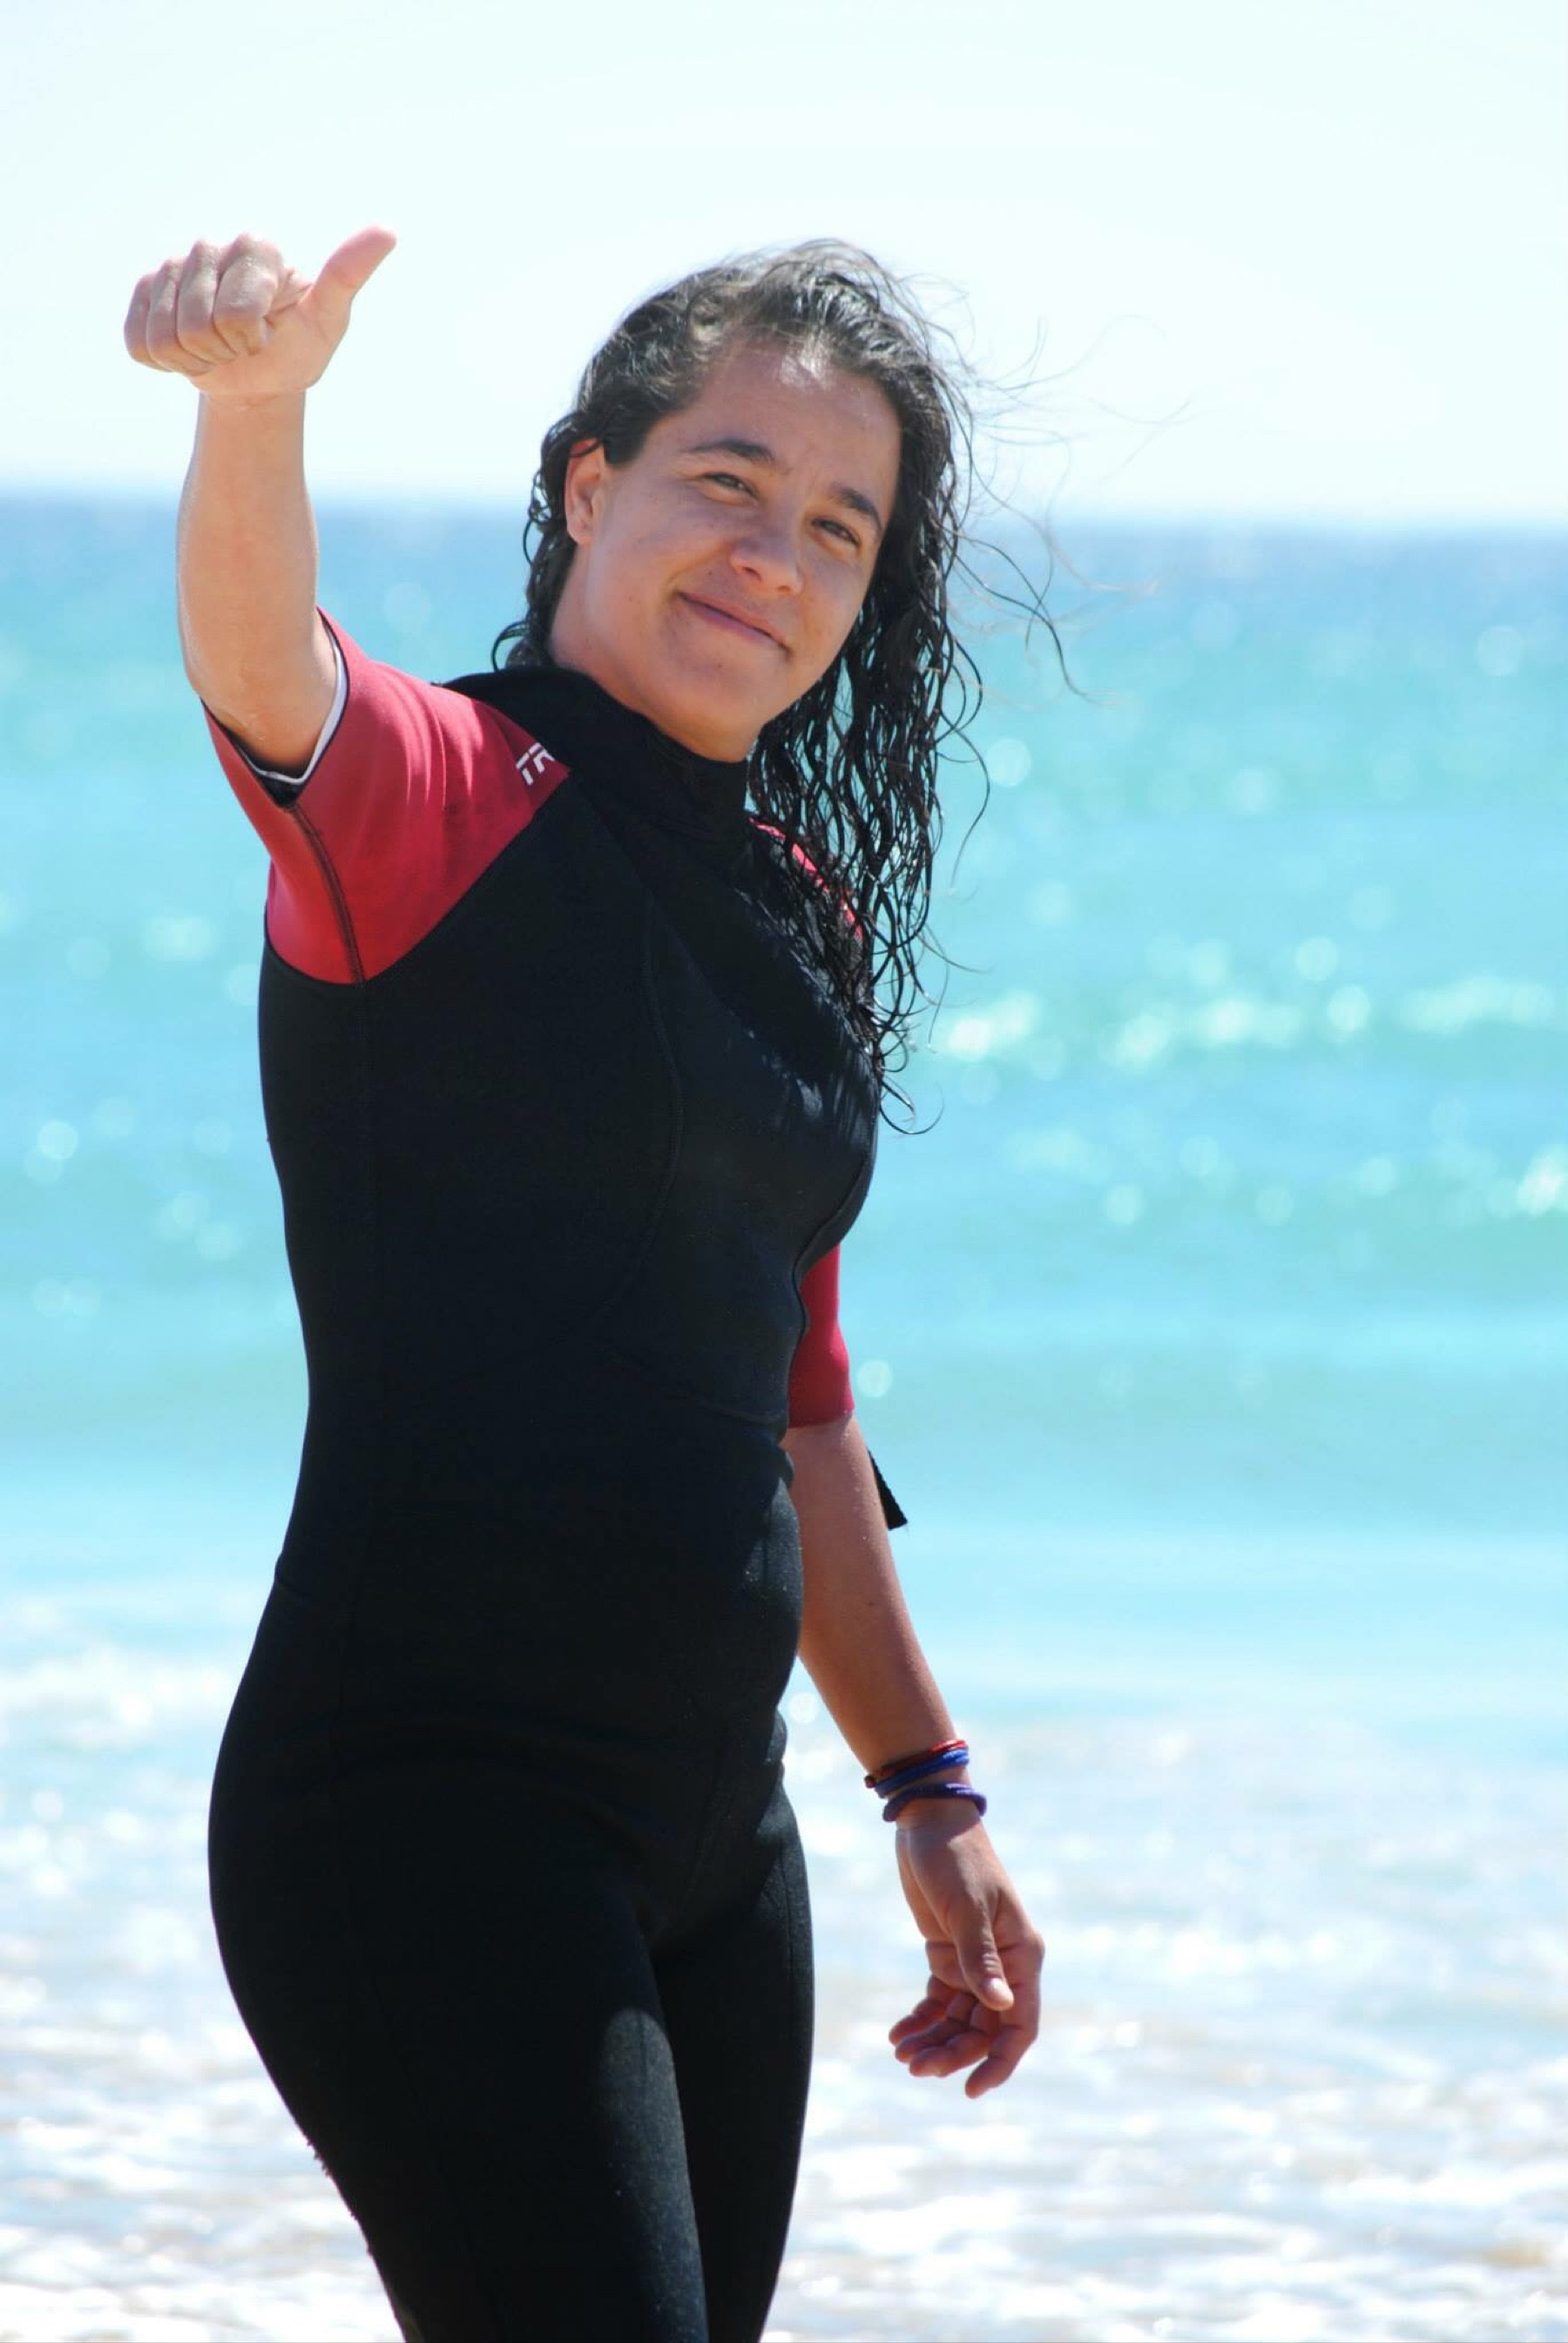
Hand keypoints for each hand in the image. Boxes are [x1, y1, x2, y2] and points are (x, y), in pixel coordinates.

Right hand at [122, 227, 395, 402]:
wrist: (257, 377)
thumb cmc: (297, 347)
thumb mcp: (328, 320)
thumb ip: (347, 276)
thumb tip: (387, 230)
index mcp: (256, 246)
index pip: (234, 314)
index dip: (248, 340)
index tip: (266, 335)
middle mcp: (210, 246)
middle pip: (196, 327)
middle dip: (221, 352)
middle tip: (241, 346)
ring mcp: (171, 266)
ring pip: (163, 337)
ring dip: (193, 359)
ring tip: (217, 347)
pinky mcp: (142, 291)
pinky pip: (138, 343)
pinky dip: (163, 362)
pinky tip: (187, 348)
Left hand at [888, 1801, 1044, 2098]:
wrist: (927, 1821)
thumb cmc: (955, 1858)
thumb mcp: (966, 1908)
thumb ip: (980, 1959)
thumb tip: (1002, 2007)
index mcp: (1022, 1955)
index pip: (1020, 2024)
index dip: (1001, 2061)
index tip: (972, 2089)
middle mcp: (1003, 1964)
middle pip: (984, 2029)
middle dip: (953, 2053)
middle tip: (915, 2067)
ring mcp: (974, 1961)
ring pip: (959, 2020)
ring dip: (934, 2040)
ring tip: (902, 2054)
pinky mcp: (947, 1954)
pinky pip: (938, 2001)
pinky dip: (921, 2019)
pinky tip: (898, 2034)